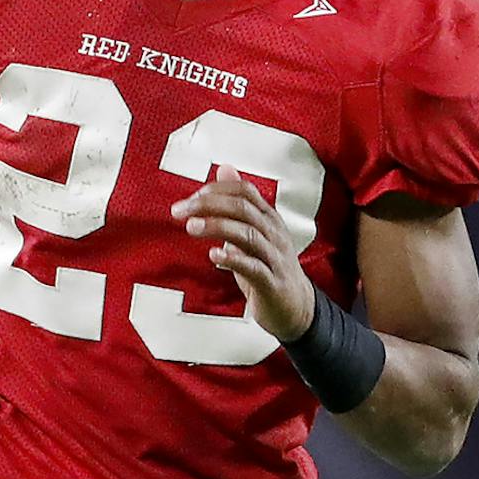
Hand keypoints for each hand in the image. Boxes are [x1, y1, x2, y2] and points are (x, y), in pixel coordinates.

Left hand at [172, 166, 316, 342]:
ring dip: (217, 227)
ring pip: (247, 234)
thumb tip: (225, 169)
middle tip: (182, 210)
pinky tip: (214, 256)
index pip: (245, 192)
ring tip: (192, 227)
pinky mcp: (272, 282)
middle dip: (209, 205)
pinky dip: (232, 259)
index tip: (192, 197)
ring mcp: (275, 258)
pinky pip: (253, 267)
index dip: (217, 190)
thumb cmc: (270, 269)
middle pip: (243, 208)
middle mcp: (274, 234)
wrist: (296, 309)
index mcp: (269, 219)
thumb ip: (238, 203)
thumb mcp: (254, 231)